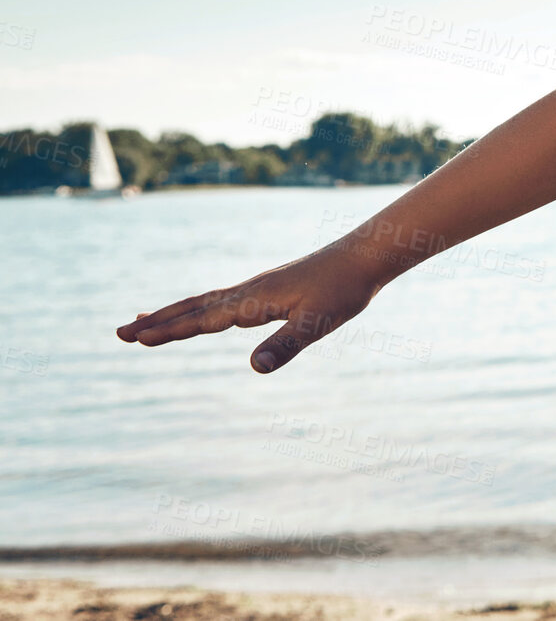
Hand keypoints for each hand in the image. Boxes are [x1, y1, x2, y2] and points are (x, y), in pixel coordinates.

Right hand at [116, 242, 384, 373]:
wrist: (366, 256)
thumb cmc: (344, 289)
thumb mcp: (318, 323)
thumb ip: (286, 345)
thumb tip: (253, 369)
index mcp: (253, 301)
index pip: (202, 320)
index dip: (170, 331)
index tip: (135, 339)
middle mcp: (248, 292)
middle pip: (193, 308)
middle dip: (157, 322)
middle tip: (119, 333)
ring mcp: (257, 288)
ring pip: (205, 302)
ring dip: (173, 313)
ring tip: (144, 320)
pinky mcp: (269, 288)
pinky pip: (224, 299)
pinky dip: (201, 307)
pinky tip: (204, 312)